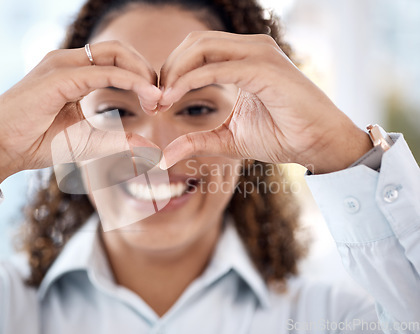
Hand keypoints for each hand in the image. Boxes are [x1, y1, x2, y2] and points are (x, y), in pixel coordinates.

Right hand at [0, 41, 161, 191]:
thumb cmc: (36, 142)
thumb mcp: (87, 140)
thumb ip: (117, 139)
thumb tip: (149, 148)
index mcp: (74, 74)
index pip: (116, 62)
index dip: (142, 78)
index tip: (158, 103)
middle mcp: (68, 62)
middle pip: (119, 50)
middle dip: (146, 70)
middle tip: (163, 98)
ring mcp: (61, 65)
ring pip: (113, 53)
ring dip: (141, 73)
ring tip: (158, 97)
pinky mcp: (57, 76)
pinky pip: (101, 71)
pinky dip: (128, 80)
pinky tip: (145, 95)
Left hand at [158, 32, 371, 173]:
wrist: (318, 144)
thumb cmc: (282, 136)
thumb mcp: (228, 139)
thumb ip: (197, 140)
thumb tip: (166, 155)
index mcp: (243, 59)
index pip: (196, 50)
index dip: (171, 72)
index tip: (157, 102)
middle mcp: (251, 49)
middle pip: (194, 43)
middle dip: (168, 69)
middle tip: (155, 100)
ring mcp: (259, 54)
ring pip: (202, 47)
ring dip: (175, 72)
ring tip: (162, 100)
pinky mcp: (264, 69)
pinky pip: (217, 68)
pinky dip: (190, 81)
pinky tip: (174, 97)